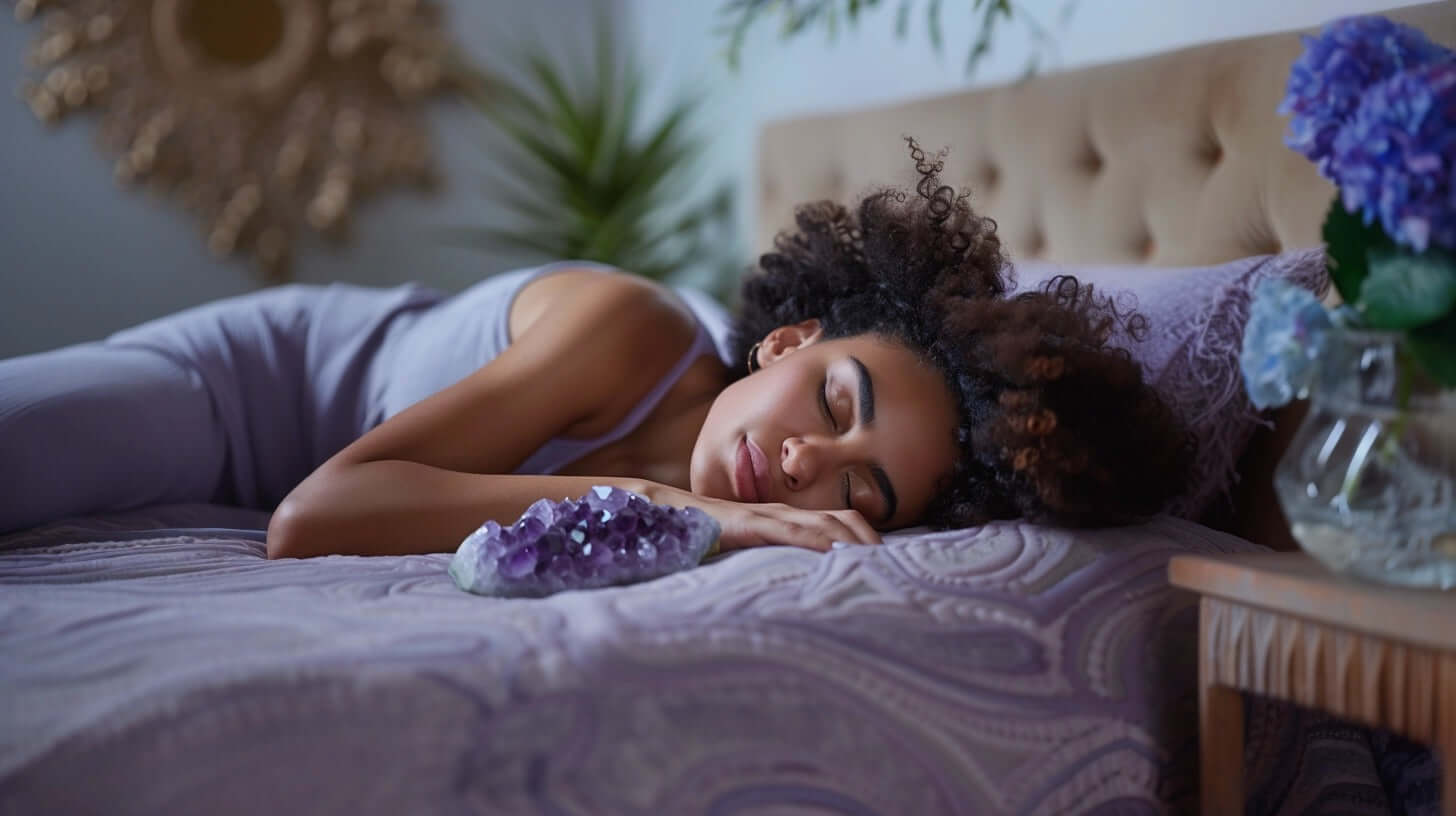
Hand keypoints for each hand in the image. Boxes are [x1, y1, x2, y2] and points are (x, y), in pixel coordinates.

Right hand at [648, 487, 881, 553]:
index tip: (889, 565)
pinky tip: (835, 555)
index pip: (837, 522)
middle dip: (873, 542)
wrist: (659, 514)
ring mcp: (767, 517)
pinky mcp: (749, 523)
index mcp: (783, 521)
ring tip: (879, 566)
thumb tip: (789, 594)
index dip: (865, 539)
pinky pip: (791, 531)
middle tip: (899, 570)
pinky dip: (818, 542)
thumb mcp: (740, 553)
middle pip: (843, 519)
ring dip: (855, 543)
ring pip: (826, 523)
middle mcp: (782, 514)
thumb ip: (765, 565)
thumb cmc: (698, 537)